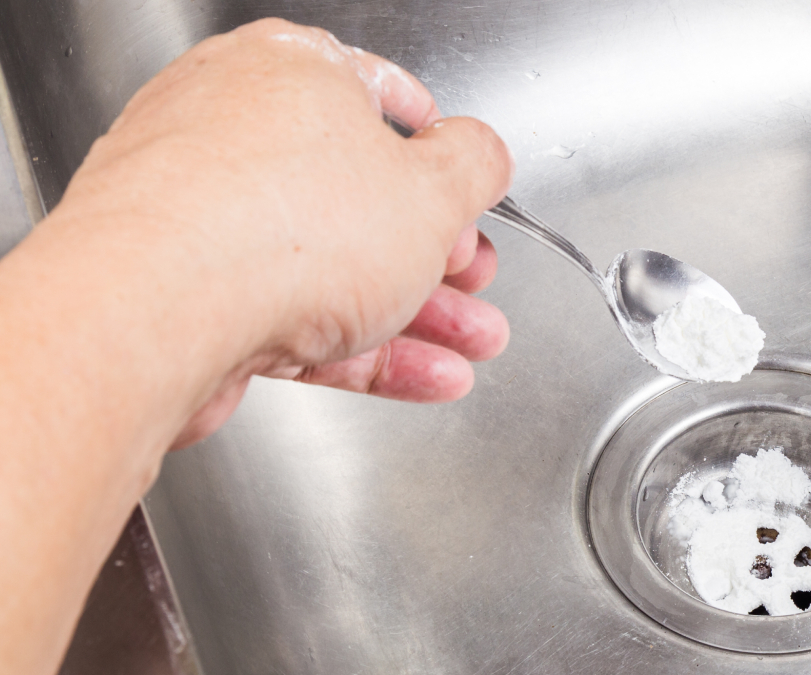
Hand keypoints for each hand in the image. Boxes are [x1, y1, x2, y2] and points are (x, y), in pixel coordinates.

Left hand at [45, 19, 513, 448]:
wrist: (154, 315)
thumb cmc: (278, 227)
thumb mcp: (434, 189)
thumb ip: (474, 166)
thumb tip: (484, 155)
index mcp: (291, 72)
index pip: (382, 97)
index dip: (440, 150)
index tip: (466, 185)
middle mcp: (236, 132)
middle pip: (361, 196)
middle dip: (439, 253)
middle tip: (476, 280)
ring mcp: (205, 215)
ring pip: (331, 265)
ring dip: (416, 312)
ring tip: (471, 343)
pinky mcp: (189, 294)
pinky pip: (294, 315)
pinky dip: (362, 347)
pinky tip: (421, 374)